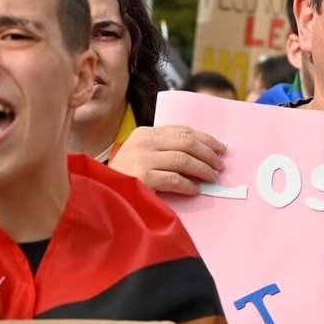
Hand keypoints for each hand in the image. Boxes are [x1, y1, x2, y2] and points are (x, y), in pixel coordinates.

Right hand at [111, 126, 225, 195]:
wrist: (103, 193)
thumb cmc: (126, 175)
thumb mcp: (142, 154)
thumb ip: (165, 149)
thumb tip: (201, 152)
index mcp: (145, 133)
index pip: (182, 131)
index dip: (205, 138)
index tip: (220, 147)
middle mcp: (143, 142)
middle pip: (186, 143)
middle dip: (208, 153)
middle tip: (220, 165)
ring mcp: (142, 159)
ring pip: (183, 160)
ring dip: (203, 169)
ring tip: (212, 177)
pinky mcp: (142, 178)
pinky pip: (174, 179)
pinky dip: (188, 185)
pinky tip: (195, 190)